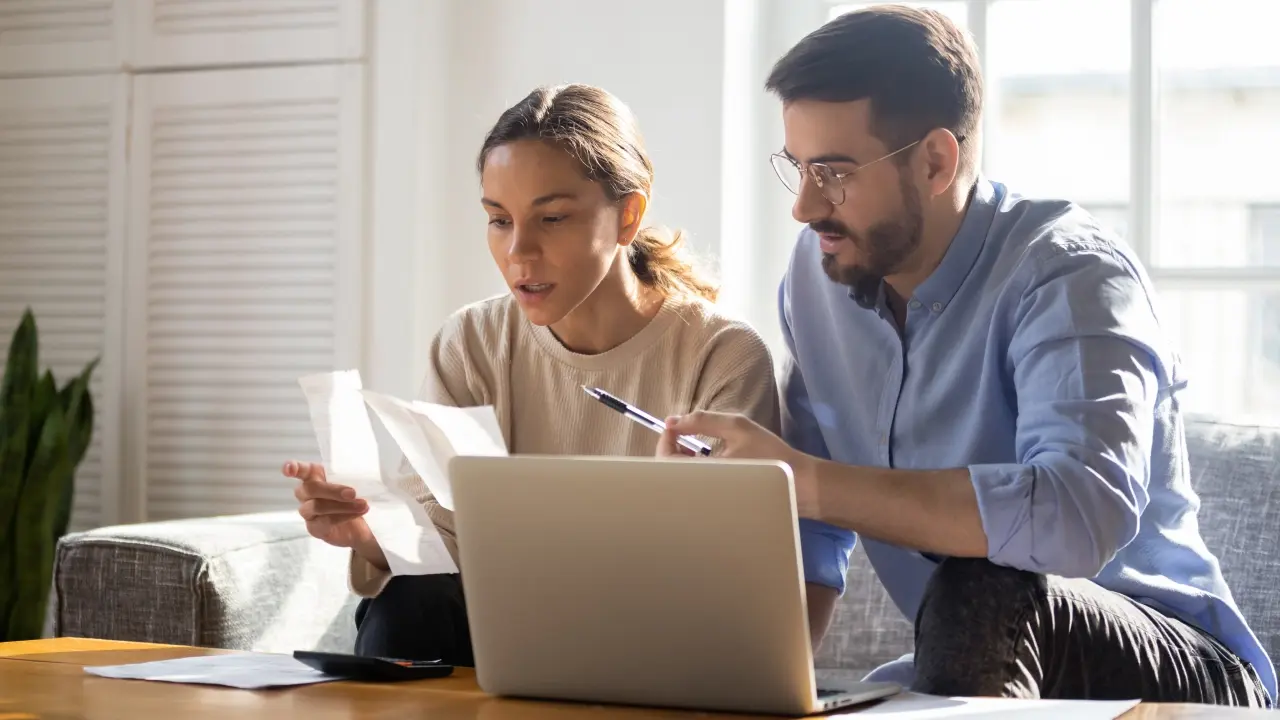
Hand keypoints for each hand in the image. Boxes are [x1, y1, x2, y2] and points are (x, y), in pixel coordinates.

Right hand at [283, 461, 383, 566]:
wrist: (360, 527)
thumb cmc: (353, 499)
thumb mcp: (356, 484)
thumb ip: (353, 476)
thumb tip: (372, 470)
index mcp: (314, 476)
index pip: (301, 470)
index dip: (293, 468)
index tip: (289, 469)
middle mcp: (306, 493)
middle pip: (311, 488)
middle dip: (333, 490)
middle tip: (352, 493)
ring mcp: (307, 512)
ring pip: (316, 506)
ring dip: (342, 506)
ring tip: (363, 505)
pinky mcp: (313, 528)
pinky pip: (323, 522)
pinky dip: (342, 517)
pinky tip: (356, 515)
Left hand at [657, 412, 818, 517]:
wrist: (797, 484)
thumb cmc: (769, 455)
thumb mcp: (736, 427)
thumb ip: (702, 421)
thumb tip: (672, 421)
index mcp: (703, 473)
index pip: (665, 460)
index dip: (664, 440)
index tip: (674, 426)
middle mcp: (701, 490)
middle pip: (669, 472)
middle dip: (672, 449)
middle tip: (684, 435)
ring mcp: (709, 499)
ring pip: (680, 479)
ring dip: (682, 460)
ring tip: (696, 446)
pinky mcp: (716, 502)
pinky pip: (693, 485)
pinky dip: (693, 469)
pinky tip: (707, 460)